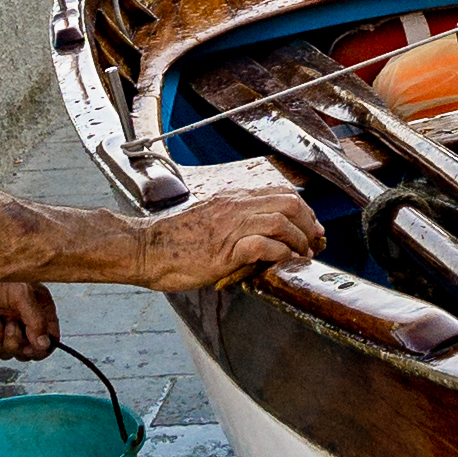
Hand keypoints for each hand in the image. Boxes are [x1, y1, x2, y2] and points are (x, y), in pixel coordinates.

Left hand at [0, 280, 59, 359]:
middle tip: (9, 325)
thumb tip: (44, 345)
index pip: (49, 341)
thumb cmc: (0, 276)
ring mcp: (7, 329)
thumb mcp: (23, 295)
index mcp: (41, 313)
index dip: (40, 349)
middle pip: (27, 353)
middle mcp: (26, 324)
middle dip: (15, 343)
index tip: (29, 346)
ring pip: (6, 353)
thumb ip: (36, 321)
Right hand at [135, 188, 325, 291]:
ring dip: (298, 240)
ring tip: (301, 256)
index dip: (303, 210)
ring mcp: (229, 226)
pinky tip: (283, 263)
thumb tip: (258, 237)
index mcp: (231, 198)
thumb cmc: (173, 241)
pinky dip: (280, 254)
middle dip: (308, 224)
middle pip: (288, 202)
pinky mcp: (224, 249)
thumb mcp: (208, 221)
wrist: (144, 248)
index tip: (310, 228)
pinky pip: (264, 245)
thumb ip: (234, 222)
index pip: (280, 193)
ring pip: (281, 220)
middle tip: (313, 243)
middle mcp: (234, 206)